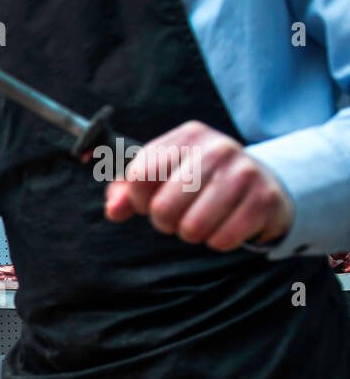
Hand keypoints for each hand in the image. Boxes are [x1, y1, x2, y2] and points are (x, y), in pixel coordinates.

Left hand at [105, 121, 293, 249]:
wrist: (262, 182)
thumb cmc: (201, 180)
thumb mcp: (163, 175)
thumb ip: (128, 191)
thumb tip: (113, 209)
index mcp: (188, 136)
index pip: (140, 175)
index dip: (138, 199)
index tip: (150, 201)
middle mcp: (217, 148)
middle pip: (163, 207)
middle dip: (164, 221)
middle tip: (179, 215)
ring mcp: (244, 172)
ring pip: (192, 227)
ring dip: (191, 233)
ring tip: (201, 220)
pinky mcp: (264, 199)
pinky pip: (222, 239)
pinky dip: (218, 241)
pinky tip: (225, 225)